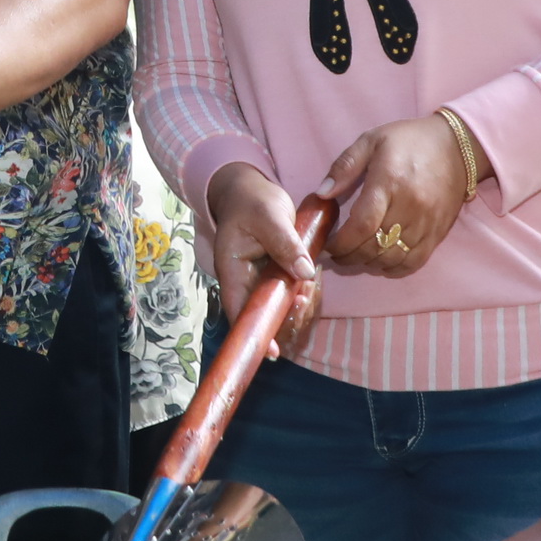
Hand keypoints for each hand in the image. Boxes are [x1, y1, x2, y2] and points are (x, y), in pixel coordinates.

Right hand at [204, 163, 320, 355]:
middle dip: (281, 319)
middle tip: (302, 305)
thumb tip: (304, 272)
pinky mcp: (270, 275)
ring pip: (273, 306)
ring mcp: (256, 279)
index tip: (272, 351)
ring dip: (292, 306)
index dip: (252, 333)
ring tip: (307, 295)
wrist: (248, 189)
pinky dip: (296, 293)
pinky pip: (283, 293)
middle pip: (257, 314)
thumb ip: (286, 243)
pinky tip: (308, 285)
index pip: (238, 310)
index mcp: (232, 270)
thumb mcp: (269, 216)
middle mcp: (242, 280)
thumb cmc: (252, 201)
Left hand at [317, 116, 475, 279]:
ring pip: (392, 258)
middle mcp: (410, 207)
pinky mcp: (438, 233)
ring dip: (369, 263)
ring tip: (357, 256)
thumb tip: (321, 194)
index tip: (328, 245)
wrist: (458, 147)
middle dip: (350, 256)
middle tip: (337, 253)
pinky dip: (394, 268)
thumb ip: (344, 166)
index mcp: (389, 182)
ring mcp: (426, 223)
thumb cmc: (410, 141)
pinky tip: (381, 261)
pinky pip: (414, 262)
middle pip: (374, 246)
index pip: (362, 225)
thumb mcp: (371, 140)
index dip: (341, 243)